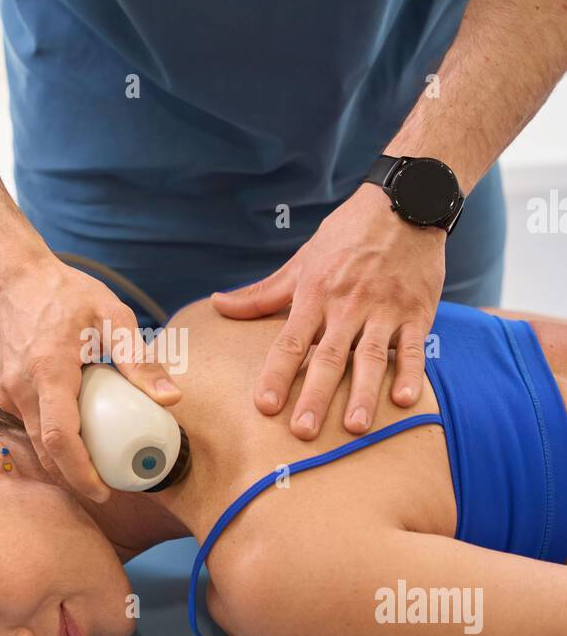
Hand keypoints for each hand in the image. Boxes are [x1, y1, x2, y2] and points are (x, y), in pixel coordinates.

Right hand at [0, 245, 180, 500]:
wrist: (9, 275)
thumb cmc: (61, 290)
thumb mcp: (111, 315)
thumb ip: (139, 360)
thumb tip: (170, 398)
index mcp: (48, 372)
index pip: (60, 439)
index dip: (81, 474)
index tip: (102, 491)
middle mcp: (21, 388)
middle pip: (46, 451)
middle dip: (74, 477)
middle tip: (106, 488)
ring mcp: (6, 390)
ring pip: (35, 439)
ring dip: (62, 457)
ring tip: (95, 462)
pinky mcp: (3, 389)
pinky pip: (28, 422)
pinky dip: (51, 434)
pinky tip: (76, 428)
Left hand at [211, 184, 445, 440]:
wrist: (405, 203)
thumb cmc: (348, 235)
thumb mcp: (302, 260)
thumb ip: (262, 293)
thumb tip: (218, 305)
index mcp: (315, 294)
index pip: (290, 341)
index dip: (277, 374)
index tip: (264, 405)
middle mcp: (347, 305)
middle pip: (328, 357)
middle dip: (314, 396)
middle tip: (302, 432)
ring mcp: (383, 309)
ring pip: (370, 358)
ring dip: (362, 394)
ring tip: (353, 428)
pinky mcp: (417, 311)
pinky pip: (413, 347)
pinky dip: (410, 373)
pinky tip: (404, 401)